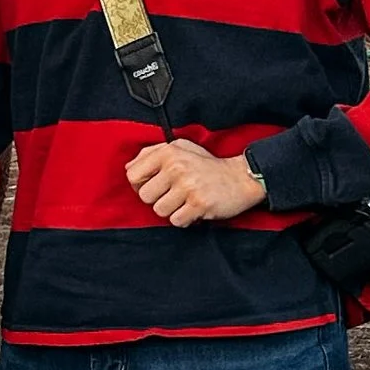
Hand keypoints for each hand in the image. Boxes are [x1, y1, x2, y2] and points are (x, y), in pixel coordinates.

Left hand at [125, 140, 266, 226]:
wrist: (240, 178)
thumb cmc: (206, 165)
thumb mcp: (180, 148)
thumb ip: (152, 154)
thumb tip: (128, 167)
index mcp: (168, 152)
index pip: (132, 175)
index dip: (140, 185)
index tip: (154, 186)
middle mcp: (176, 167)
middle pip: (144, 196)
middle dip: (157, 199)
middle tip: (173, 195)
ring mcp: (188, 186)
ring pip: (159, 211)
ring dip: (172, 210)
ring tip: (185, 201)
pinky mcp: (199, 204)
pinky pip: (176, 221)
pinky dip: (184, 219)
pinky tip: (194, 209)